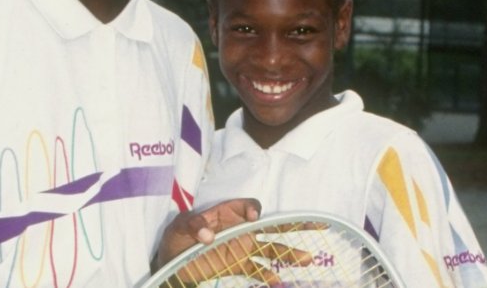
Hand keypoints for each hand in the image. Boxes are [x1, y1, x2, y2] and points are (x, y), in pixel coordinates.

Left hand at [155, 210, 327, 286]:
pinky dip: (268, 276)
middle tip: (316, 225)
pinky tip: (277, 281)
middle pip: (269, 226)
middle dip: (292, 226)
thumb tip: (208, 235)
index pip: (247, 206)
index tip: (253, 218)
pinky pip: (257, 270)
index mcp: (227, 214)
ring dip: (288, 254)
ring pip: (270, 249)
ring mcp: (241, 248)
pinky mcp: (238, 265)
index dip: (253, 209)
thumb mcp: (179, 226)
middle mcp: (239, 229)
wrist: (171, 262)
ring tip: (306, 259)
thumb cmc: (176, 238)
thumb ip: (193, 225)